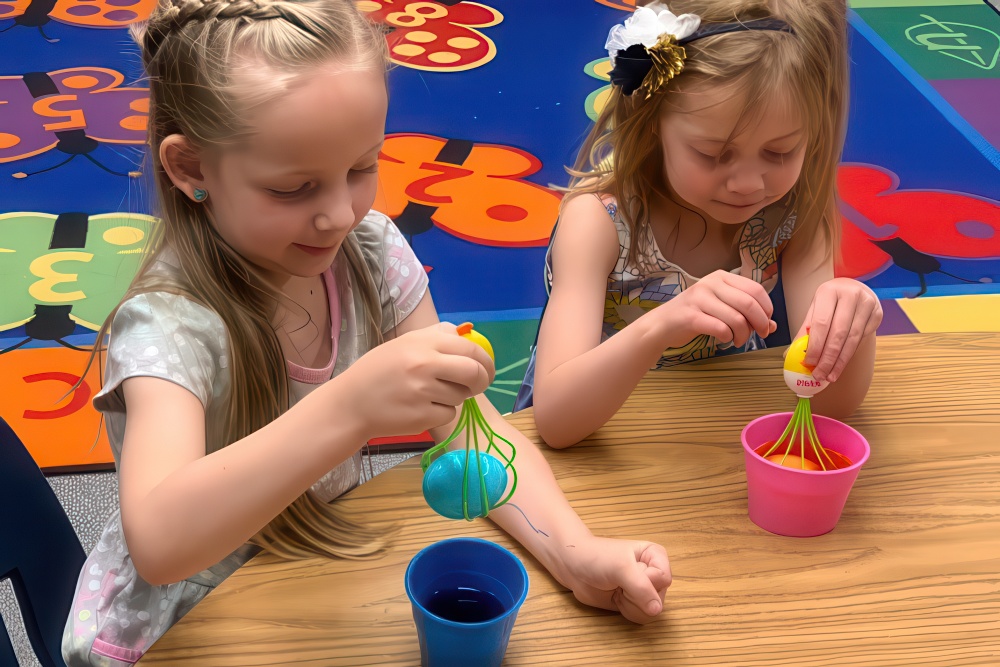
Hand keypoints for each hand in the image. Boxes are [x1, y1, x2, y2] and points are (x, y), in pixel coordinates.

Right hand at [338, 322, 494, 438]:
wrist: (351, 403)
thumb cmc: (379, 371)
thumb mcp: (404, 343)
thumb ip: (436, 336)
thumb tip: (466, 334)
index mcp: (422, 343)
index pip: (470, 349)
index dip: (485, 361)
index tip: (485, 368)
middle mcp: (424, 365)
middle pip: (474, 373)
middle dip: (482, 380)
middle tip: (477, 384)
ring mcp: (423, 393)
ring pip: (462, 396)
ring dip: (454, 396)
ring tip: (430, 394)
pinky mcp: (422, 417)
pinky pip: (448, 414)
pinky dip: (441, 413)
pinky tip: (421, 408)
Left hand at [561, 536, 671, 623]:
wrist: (573, 566)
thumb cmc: (595, 558)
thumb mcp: (620, 568)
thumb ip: (641, 588)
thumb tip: (657, 610)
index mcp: (655, 556)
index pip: (663, 579)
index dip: (646, 581)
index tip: (628, 571)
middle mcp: (654, 572)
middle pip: (659, 598)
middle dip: (636, 595)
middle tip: (619, 582)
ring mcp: (644, 589)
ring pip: (652, 611)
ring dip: (631, 605)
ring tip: (618, 589)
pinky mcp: (634, 603)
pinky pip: (641, 617)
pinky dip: (627, 611)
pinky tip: (616, 598)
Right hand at [659, 270, 775, 347]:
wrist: (662, 324)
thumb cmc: (695, 314)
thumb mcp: (721, 307)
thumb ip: (745, 313)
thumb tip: (771, 325)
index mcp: (721, 276)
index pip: (756, 290)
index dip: (767, 309)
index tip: (766, 323)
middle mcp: (710, 283)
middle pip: (749, 304)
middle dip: (760, 323)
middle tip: (760, 335)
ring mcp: (699, 298)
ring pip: (737, 319)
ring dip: (743, 335)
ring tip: (738, 340)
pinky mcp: (691, 316)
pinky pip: (721, 328)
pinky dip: (728, 337)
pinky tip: (725, 339)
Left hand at [795, 278, 881, 381]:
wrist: (854, 289)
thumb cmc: (830, 302)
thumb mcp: (815, 310)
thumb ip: (805, 331)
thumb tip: (791, 355)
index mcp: (828, 291)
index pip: (821, 323)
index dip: (815, 346)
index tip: (809, 363)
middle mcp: (850, 295)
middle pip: (838, 333)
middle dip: (828, 358)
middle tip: (820, 375)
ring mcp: (867, 303)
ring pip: (852, 339)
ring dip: (840, 361)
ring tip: (830, 375)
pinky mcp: (877, 313)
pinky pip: (862, 339)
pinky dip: (849, 354)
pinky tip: (840, 364)